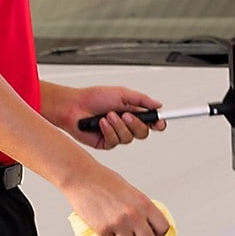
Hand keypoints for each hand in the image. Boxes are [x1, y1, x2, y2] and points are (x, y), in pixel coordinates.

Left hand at [42, 82, 164, 149]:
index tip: (160, 121)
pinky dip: (108, 130)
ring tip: (108, 116)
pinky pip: (115, 141)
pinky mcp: (106, 143)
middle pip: (143, 132)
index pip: (150, 121)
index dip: (158, 123)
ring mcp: (116, 135)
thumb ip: (141, 100)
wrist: (74, 107)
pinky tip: (101, 123)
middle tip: (126, 115)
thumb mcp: (121, 93)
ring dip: (118, 125)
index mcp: (132, 112)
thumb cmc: (93, 98)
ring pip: (129, 138)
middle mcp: (125, 125)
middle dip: (136, 124)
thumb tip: (158, 104)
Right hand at [64, 162, 170, 235]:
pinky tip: (103, 225)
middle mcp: (134, 215)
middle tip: (134, 234)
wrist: (82, 177)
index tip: (153, 233)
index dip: (158, 233)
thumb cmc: (104, 180)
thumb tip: (147, 223)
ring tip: (116, 228)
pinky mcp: (103, 230)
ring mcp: (119, 223)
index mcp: (144, 203)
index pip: (163, 228)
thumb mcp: (131, 192)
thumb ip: (140, 208)